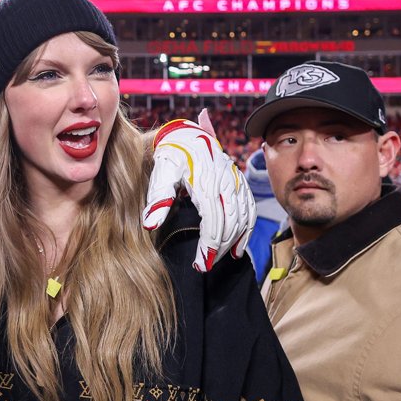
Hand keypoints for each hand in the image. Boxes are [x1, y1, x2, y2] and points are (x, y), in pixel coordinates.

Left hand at [142, 109, 256, 271]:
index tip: (200, 265)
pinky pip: (250, 209)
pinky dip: (247, 230)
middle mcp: (226, 182)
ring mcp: (236, 182)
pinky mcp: (240, 183)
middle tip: (204, 266)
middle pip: (229, 223)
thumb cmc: (170, 155)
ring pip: (242, 218)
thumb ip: (158, 198)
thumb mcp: (161, 173)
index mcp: (206, 182)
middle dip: (218, 249)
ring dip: (233, 242)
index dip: (209, 246)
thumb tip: (150, 225)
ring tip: (218, 260)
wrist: (186, 134)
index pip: (213, 222)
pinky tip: (238, 248)